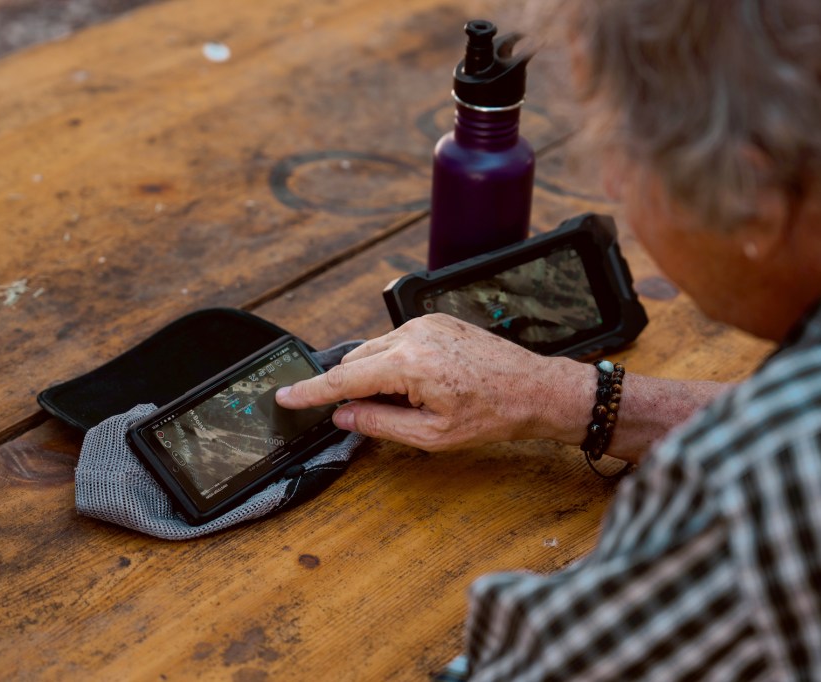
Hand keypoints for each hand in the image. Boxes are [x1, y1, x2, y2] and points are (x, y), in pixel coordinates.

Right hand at [276, 314, 594, 450]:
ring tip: (414, 404)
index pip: (344, 379)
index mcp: (409, 364)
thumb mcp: (432, 435)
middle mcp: (413, 334)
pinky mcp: (436, 321)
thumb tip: (344, 416)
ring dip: (377, 377)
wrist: (535, 389)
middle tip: (374, 416)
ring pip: (376, 350)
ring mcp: (425, 323)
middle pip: (357, 361)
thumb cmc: (493, 414)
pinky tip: (422, 386)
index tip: (285, 395)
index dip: (311, 391)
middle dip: (354, 389)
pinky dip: (395, 364)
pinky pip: (398, 341)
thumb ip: (380, 423)